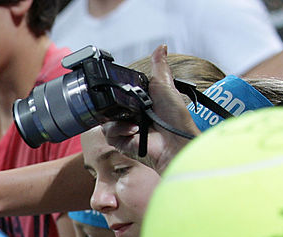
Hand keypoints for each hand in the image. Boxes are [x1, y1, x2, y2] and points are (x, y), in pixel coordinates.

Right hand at [102, 45, 196, 172]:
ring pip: (106, 120)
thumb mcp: (165, 86)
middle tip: (129, 106)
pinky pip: (108, 133)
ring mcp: (126, 130)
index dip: (117, 91)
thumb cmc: (176, 118)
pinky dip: (118, 130)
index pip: (121, 94)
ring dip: (118, 119)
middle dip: (115, 104)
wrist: (175, 143)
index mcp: (141, 102)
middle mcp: (132, 116)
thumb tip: (162, 46)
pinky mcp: (121, 143)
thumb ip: (159, 67)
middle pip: (110, 106)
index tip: (117, 88)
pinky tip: (132, 130)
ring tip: (135, 122)